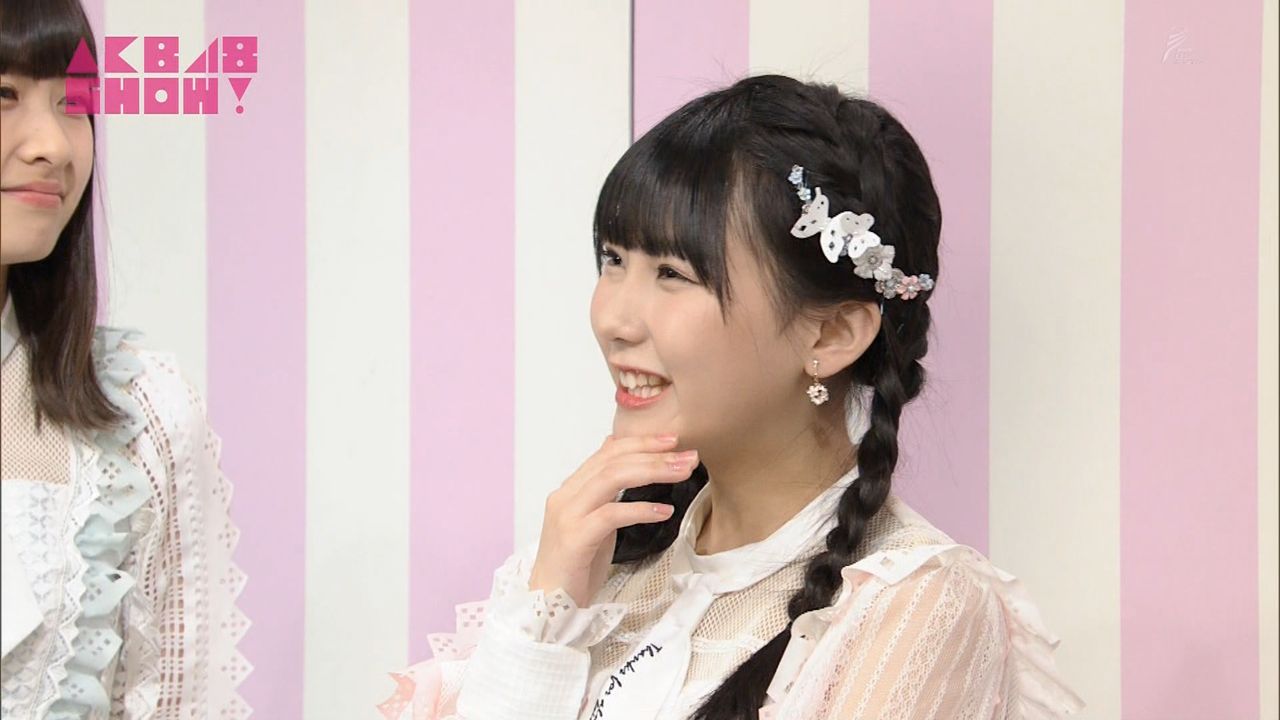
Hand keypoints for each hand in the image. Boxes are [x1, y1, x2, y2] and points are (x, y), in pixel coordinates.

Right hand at [528, 433, 697, 607]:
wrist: (549, 605)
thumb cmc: (575, 566)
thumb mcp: (593, 521)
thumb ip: (604, 492)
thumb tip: (616, 458)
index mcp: (571, 490)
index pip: (607, 452)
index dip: (641, 442)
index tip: (673, 441)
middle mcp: (566, 496)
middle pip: (613, 461)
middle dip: (654, 455)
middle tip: (688, 456)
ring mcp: (568, 515)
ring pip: (612, 478)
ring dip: (653, 472)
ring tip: (682, 474)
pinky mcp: (575, 538)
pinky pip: (611, 515)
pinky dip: (640, 510)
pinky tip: (664, 512)